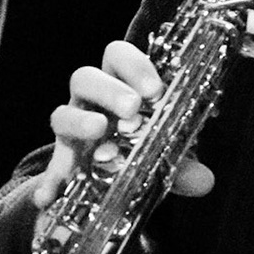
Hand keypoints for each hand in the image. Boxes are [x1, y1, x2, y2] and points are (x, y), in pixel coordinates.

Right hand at [38, 40, 215, 207]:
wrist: (108, 173)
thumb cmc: (140, 146)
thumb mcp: (163, 152)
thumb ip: (183, 165)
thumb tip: (205, 181)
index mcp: (118, 86)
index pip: (118, 56)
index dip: (134, 66)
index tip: (155, 90)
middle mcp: (90, 102)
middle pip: (85, 78)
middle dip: (109, 89)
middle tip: (132, 107)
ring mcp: (72, 129)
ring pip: (62, 114)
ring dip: (79, 121)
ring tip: (99, 130)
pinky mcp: (61, 161)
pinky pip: (50, 169)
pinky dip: (48, 182)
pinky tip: (49, 197)